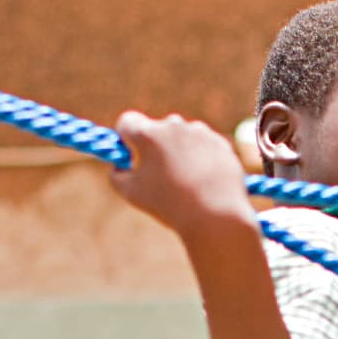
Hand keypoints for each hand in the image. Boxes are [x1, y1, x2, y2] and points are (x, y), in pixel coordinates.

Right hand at [108, 111, 253, 242]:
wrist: (216, 217)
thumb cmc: (169, 205)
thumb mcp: (131, 192)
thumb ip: (117, 174)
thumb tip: (119, 166)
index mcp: (148, 134)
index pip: (128, 121)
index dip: (126, 136)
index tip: (131, 152)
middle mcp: (174, 125)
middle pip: (157, 128)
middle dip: (156, 145)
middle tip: (160, 172)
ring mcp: (200, 133)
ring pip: (183, 136)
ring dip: (180, 150)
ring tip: (185, 180)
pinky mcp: (220, 143)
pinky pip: (204, 146)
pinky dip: (201, 158)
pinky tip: (203, 180)